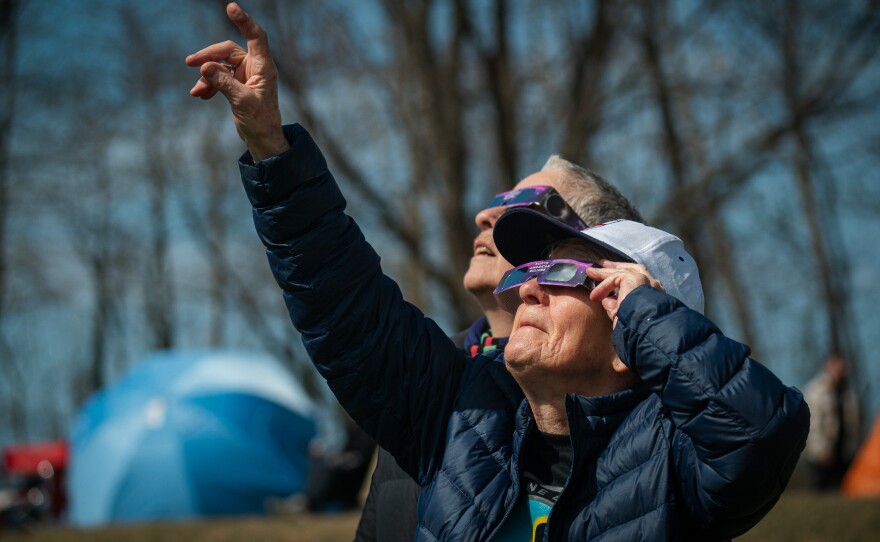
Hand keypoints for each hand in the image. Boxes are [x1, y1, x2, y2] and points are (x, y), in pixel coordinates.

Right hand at [185, 2, 288, 160]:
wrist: (262, 140)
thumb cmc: (259, 121)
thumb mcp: (241, 102)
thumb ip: (223, 83)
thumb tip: (204, 67)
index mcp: (263, 67)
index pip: (255, 37)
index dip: (244, 21)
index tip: (231, 7)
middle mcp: (255, 68)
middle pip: (228, 50)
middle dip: (209, 56)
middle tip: (190, 63)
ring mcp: (246, 76)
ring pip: (221, 65)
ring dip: (207, 74)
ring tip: (196, 90)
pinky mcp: (238, 85)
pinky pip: (219, 77)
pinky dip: (209, 84)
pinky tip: (200, 95)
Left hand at [587, 260, 664, 326]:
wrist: (645, 329)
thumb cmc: (636, 329)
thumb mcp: (625, 317)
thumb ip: (616, 307)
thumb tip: (606, 301)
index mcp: (655, 295)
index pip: (640, 281)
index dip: (624, 280)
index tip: (610, 283)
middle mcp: (653, 285)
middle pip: (633, 269)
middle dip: (616, 267)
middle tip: (602, 264)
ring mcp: (646, 280)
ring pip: (623, 271)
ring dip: (605, 272)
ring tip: (591, 271)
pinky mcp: (635, 279)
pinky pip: (615, 278)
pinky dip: (603, 287)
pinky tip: (595, 295)